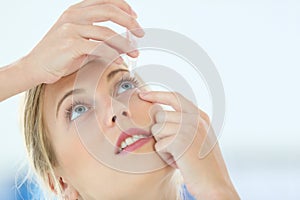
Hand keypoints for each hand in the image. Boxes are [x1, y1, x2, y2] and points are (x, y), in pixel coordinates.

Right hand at [24, 0, 143, 83]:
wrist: (35, 67)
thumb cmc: (59, 55)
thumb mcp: (79, 40)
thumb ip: (97, 36)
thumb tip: (122, 43)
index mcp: (76, 11)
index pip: (105, 1)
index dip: (123, 7)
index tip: (135, 18)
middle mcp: (73, 16)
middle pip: (109, 11)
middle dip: (129, 22)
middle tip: (140, 33)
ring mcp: (71, 29)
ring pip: (107, 33)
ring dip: (125, 44)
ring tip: (134, 53)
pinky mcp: (70, 44)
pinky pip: (99, 47)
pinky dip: (113, 54)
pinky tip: (120, 60)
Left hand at [139, 91, 238, 199]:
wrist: (215, 184)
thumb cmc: (203, 163)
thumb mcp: (198, 137)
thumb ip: (184, 122)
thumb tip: (159, 113)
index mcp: (200, 115)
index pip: (174, 97)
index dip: (156, 94)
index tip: (142, 93)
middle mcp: (195, 118)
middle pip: (160, 115)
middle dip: (161, 132)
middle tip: (176, 147)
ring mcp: (189, 128)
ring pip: (157, 130)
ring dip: (164, 145)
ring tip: (180, 155)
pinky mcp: (180, 141)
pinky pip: (159, 145)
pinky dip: (166, 157)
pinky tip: (180, 162)